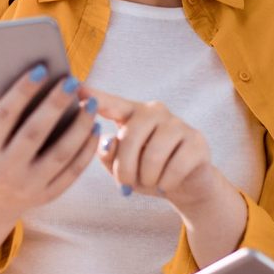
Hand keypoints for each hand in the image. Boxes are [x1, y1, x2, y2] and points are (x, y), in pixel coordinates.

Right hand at [0, 66, 99, 220]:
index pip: (4, 115)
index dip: (22, 91)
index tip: (41, 69)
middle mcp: (5, 171)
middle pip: (35, 132)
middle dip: (55, 104)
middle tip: (72, 81)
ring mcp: (28, 186)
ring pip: (60, 154)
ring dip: (79, 127)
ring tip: (91, 102)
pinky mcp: (47, 196)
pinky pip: (72, 172)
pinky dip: (86, 150)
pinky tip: (95, 128)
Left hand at [84, 87, 218, 211]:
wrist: (186, 187)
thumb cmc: (147, 173)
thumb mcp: (122, 167)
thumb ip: (109, 155)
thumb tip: (107, 141)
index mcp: (132, 114)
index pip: (112, 103)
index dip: (96, 96)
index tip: (76, 87)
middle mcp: (155, 112)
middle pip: (131, 136)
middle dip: (125, 168)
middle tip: (125, 185)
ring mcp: (178, 124)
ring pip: (153, 155)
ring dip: (147, 179)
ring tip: (150, 183)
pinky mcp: (197, 141)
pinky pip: (175, 168)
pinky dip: (166, 184)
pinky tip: (167, 184)